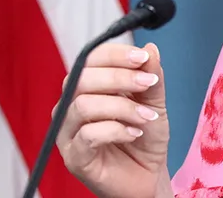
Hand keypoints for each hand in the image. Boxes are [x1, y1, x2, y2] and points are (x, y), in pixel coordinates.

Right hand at [57, 42, 171, 197]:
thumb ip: (152, 77)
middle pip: (81, 79)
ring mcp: (68, 133)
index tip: (142, 57)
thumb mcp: (154, 102)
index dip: (115, 54)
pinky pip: (87, 135)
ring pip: (82, 105)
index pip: (89, 59)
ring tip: (146, 116)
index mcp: (88, 89)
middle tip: (148, 84)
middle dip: (119, 77)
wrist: (148, 175)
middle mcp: (71, 107)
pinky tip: (134, 133)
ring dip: (122, 107)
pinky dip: (116, 130)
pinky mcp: (74, 157)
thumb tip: (150, 48)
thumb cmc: (145, 138)